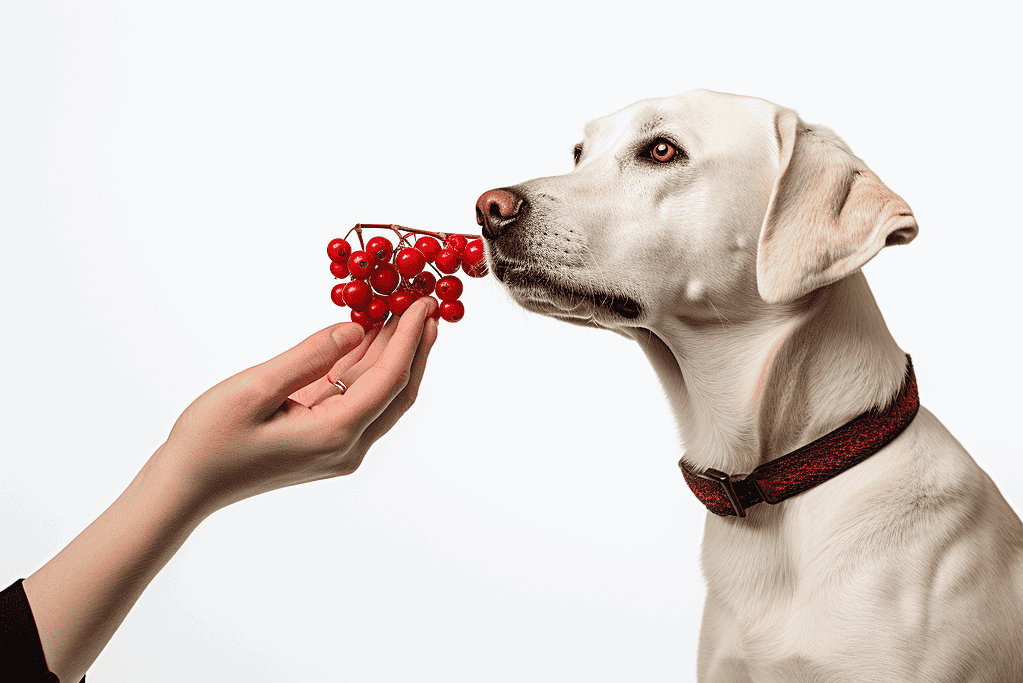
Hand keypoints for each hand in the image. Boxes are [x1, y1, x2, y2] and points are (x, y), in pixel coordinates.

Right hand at [156, 296, 440, 517]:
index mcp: (335, 433)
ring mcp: (338, 449)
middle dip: (414, 346)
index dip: (410, 338)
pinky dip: (363, 368)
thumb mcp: (255, 388)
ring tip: (402, 313)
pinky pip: (356, 401)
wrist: (184, 487)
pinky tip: (366, 337)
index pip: (389, 378)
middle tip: (427, 304)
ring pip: (379, 396)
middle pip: (396, 390)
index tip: (424, 303)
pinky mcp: (325, 444)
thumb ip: (310, 356)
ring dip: (391, 355)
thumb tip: (355, 328)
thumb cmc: (209, 440)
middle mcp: (347, 446)